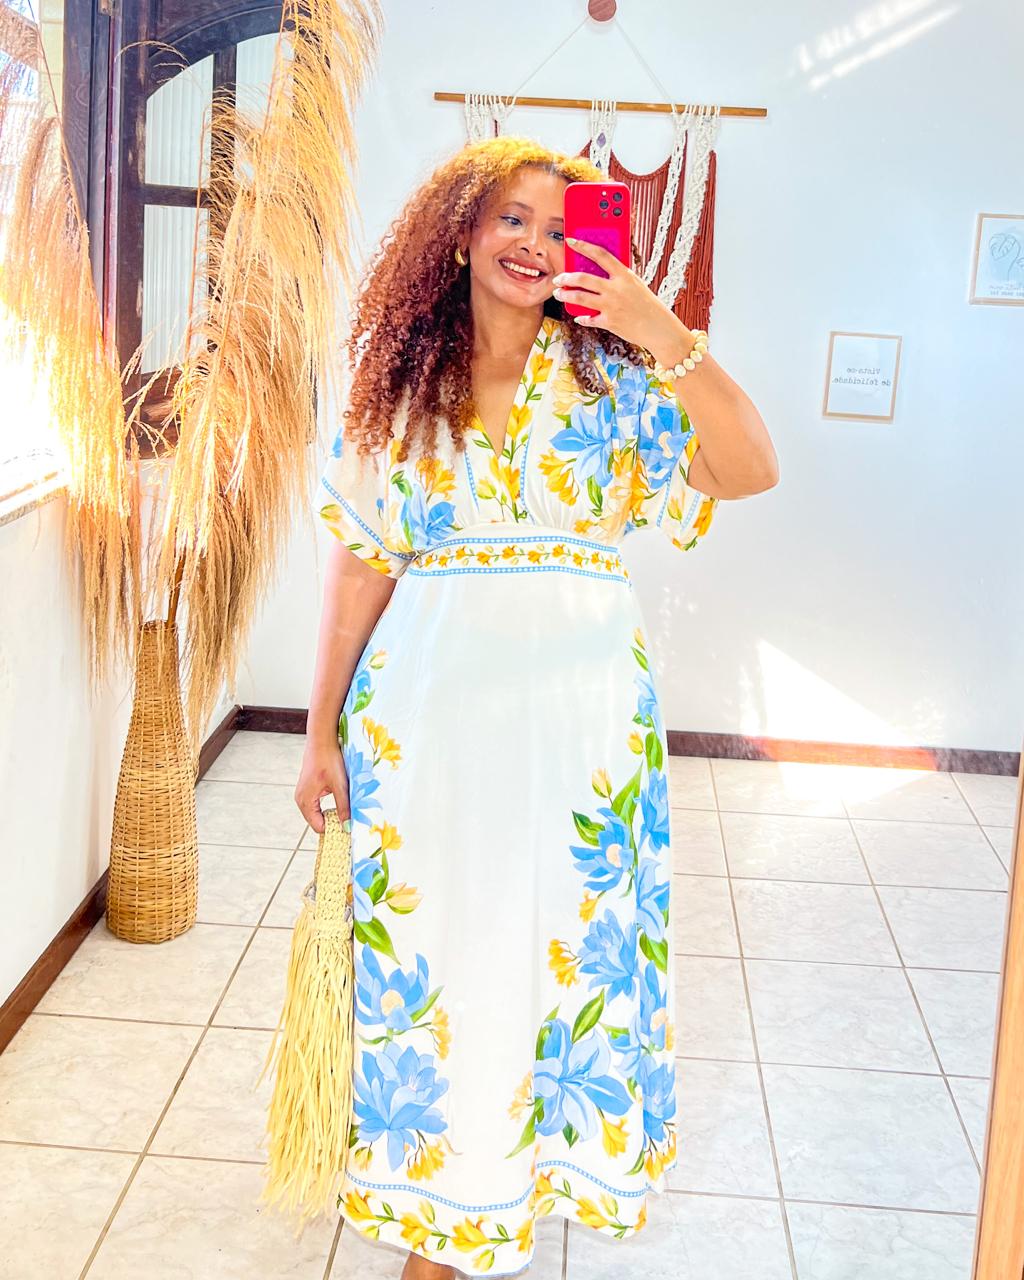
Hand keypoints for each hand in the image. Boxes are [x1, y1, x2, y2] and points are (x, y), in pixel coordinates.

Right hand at [295, 739, 349, 833]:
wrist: (322, 740)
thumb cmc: (329, 760)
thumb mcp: (339, 785)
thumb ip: (343, 806)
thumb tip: (347, 826)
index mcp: (305, 801)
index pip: (318, 827)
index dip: (333, 830)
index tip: (348, 830)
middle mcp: (301, 799)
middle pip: (317, 822)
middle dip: (332, 823)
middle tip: (349, 822)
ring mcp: (303, 794)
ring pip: (318, 813)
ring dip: (331, 814)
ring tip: (345, 812)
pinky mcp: (308, 788)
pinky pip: (317, 805)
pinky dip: (327, 807)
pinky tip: (339, 802)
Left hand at [552, 236, 680, 351]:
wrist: (658, 328)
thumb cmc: (647, 304)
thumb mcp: (635, 284)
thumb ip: (618, 277)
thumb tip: (597, 271)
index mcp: (624, 275)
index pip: (600, 254)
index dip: (583, 246)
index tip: (571, 241)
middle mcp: (616, 289)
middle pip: (583, 278)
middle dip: (566, 277)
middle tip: (559, 278)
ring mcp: (611, 306)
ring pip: (580, 298)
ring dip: (565, 295)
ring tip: (558, 294)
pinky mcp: (609, 322)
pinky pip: (588, 319)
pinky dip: (582, 318)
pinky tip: (578, 316)